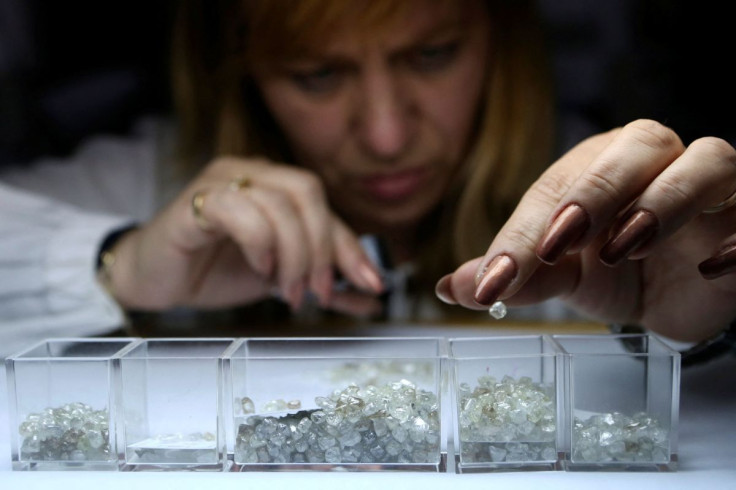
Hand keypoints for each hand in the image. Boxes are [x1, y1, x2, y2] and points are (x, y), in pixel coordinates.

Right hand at [107, 157, 383, 313]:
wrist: (154, 281)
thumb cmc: (212, 270)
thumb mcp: (280, 277)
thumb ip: (322, 281)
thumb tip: (370, 297)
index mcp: (273, 185)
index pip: (324, 206)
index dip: (351, 246)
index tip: (371, 283)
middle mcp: (250, 174)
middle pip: (308, 191)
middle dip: (321, 248)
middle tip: (316, 290)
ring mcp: (220, 182)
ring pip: (279, 202)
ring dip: (294, 254)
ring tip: (287, 291)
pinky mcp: (194, 202)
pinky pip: (238, 209)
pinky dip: (259, 242)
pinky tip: (259, 268)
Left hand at [437, 119, 735, 341]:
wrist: (675, 295)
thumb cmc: (614, 271)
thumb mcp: (563, 276)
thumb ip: (516, 275)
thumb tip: (450, 286)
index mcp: (600, 164)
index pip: (561, 185)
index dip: (526, 232)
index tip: (494, 280)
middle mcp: (657, 161)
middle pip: (638, 145)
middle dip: (596, 191)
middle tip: (561, 241)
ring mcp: (711, 186)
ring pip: (706, 160)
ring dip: (665, 200)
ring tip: (626, 247)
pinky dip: (735, 234)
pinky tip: (708, 267)